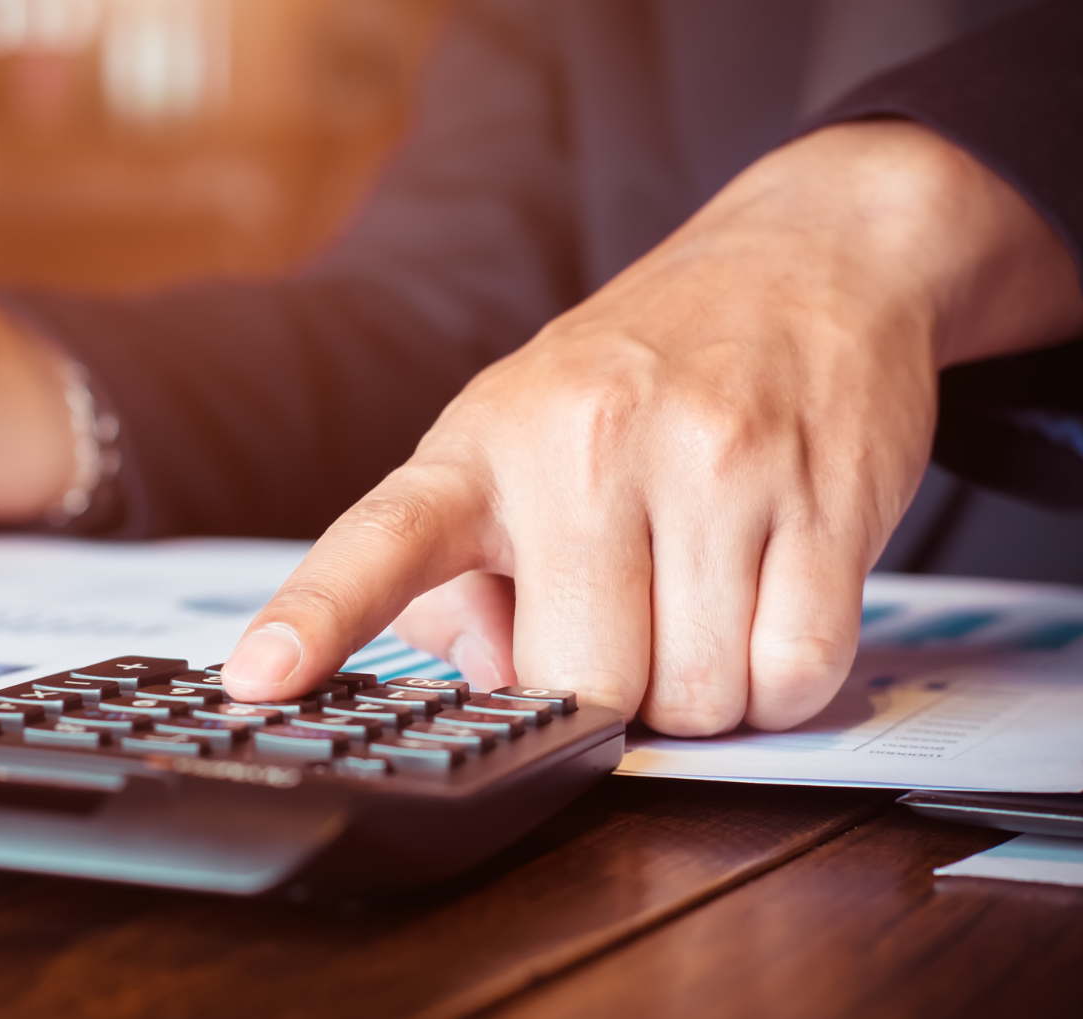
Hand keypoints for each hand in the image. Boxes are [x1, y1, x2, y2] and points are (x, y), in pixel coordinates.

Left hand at [221, 121, 1082, 734]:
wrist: (808, 255)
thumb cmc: (644, 372)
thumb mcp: (518, 440)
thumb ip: (469, 579)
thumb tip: (494, 682)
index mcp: (485, 441)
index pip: (383, 539)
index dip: (315, 618)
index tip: (259, 683)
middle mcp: (587, 445)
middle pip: (584, 684)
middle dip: (610, 699)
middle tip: (631, 625)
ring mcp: (714, 464)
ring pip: (700, 696)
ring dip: (706, 690)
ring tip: (707, 599)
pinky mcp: (823, 494)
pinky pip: (798, 676)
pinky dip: (785, 681)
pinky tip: (772, 607)